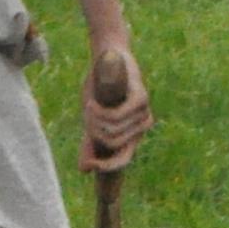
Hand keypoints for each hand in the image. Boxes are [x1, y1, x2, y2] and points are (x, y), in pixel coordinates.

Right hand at [82, 40, 149, 172]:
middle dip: (92, 132)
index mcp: (131, 134)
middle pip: (112, 144)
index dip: (105, 167)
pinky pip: (116, 116)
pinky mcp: (141, 99)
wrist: (108, 57)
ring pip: (112, 130)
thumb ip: (91, 142)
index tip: (89, 165)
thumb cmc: (99, 90)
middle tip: (87, 114)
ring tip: (90, 104)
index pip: (122, 161)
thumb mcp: (93, 120)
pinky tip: (92, 102)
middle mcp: (141, 127)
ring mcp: (144, 112)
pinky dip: (99, 111)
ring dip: (94, 119)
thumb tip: (84, 170)